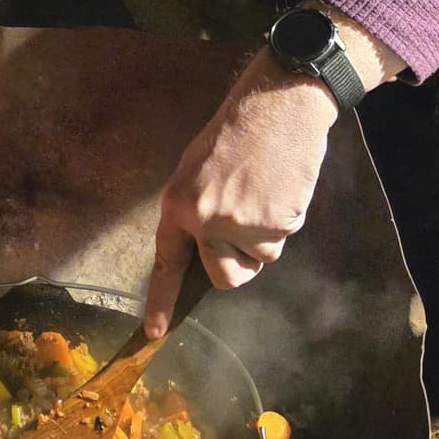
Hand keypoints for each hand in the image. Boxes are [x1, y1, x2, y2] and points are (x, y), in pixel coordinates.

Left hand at [143, 48, 336, 335]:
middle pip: (225, 276)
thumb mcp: (197, 169)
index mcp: (180, 205)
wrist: (278, 105)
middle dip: (238, 260)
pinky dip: (284, 218)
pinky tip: (280, 186)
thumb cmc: (237, 132)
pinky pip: (281, 239)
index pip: (167, 262)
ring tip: (262, 191)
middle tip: (245, 222)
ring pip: (259, 259)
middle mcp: (207, 221)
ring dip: (264, 234)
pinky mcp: (279, 222)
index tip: (154, 332)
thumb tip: (204, 247)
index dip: (160, 299)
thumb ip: (196, 211)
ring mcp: (244, 224)